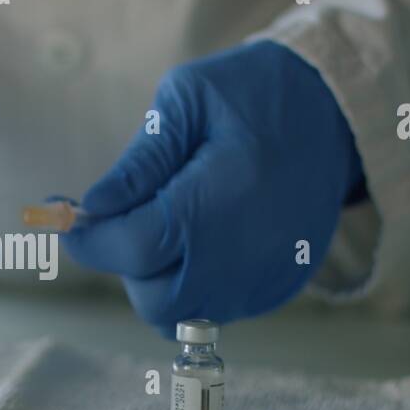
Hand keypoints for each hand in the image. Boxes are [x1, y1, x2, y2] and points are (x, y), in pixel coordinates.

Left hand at [62, 41, 363, 335]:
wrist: (338, 111)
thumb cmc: (253, 94)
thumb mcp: (188, 100)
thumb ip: (139, 162)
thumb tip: (93, 206)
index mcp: (219, 198)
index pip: (134, 248)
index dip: (91, 241)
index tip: (71, 221)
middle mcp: (244, 252)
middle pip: (153, 300)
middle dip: (126, 266)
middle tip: (130, 223)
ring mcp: (265, 277)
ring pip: (181, 315)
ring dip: (158, 281)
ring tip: (169, 229)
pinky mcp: (278, 287)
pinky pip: (215, 309)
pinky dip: (193, 285)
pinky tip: (202, 239)